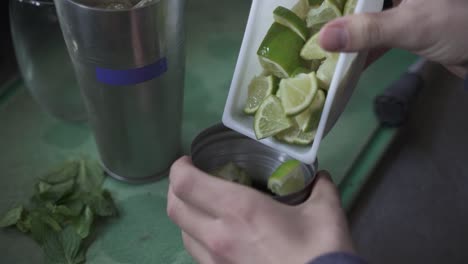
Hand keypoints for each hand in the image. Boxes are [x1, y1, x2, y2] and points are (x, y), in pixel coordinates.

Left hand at [167, 156, 353, 263]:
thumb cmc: (320, 251)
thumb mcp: (325, 212)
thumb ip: (319, 187)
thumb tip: (318, 176)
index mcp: (238, 210)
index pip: (185, 183)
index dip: (179, 167)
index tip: (191, 160)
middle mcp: (217, 235)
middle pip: (175, 207)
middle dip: (177, 188)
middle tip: (194, 177)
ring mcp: (215, 261)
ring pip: (183, 232)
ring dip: (187, 214)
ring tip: (203, 205)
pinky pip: (197, 252)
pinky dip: (197, 237)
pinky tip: (218, 234)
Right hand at [320, 0, 467, 76]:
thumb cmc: (460, 26)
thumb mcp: (413, 25)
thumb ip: (368, 30)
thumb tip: (322, 38)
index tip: (305, 6)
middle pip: (357, 2)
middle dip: (333, 12)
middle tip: (306, 24)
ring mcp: (402, 6)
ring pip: (365, 15)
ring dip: (345, 32)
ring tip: (318, 44)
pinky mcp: (407, 25)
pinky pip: (376, 33)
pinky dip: (362, 48)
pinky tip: (346, 64)